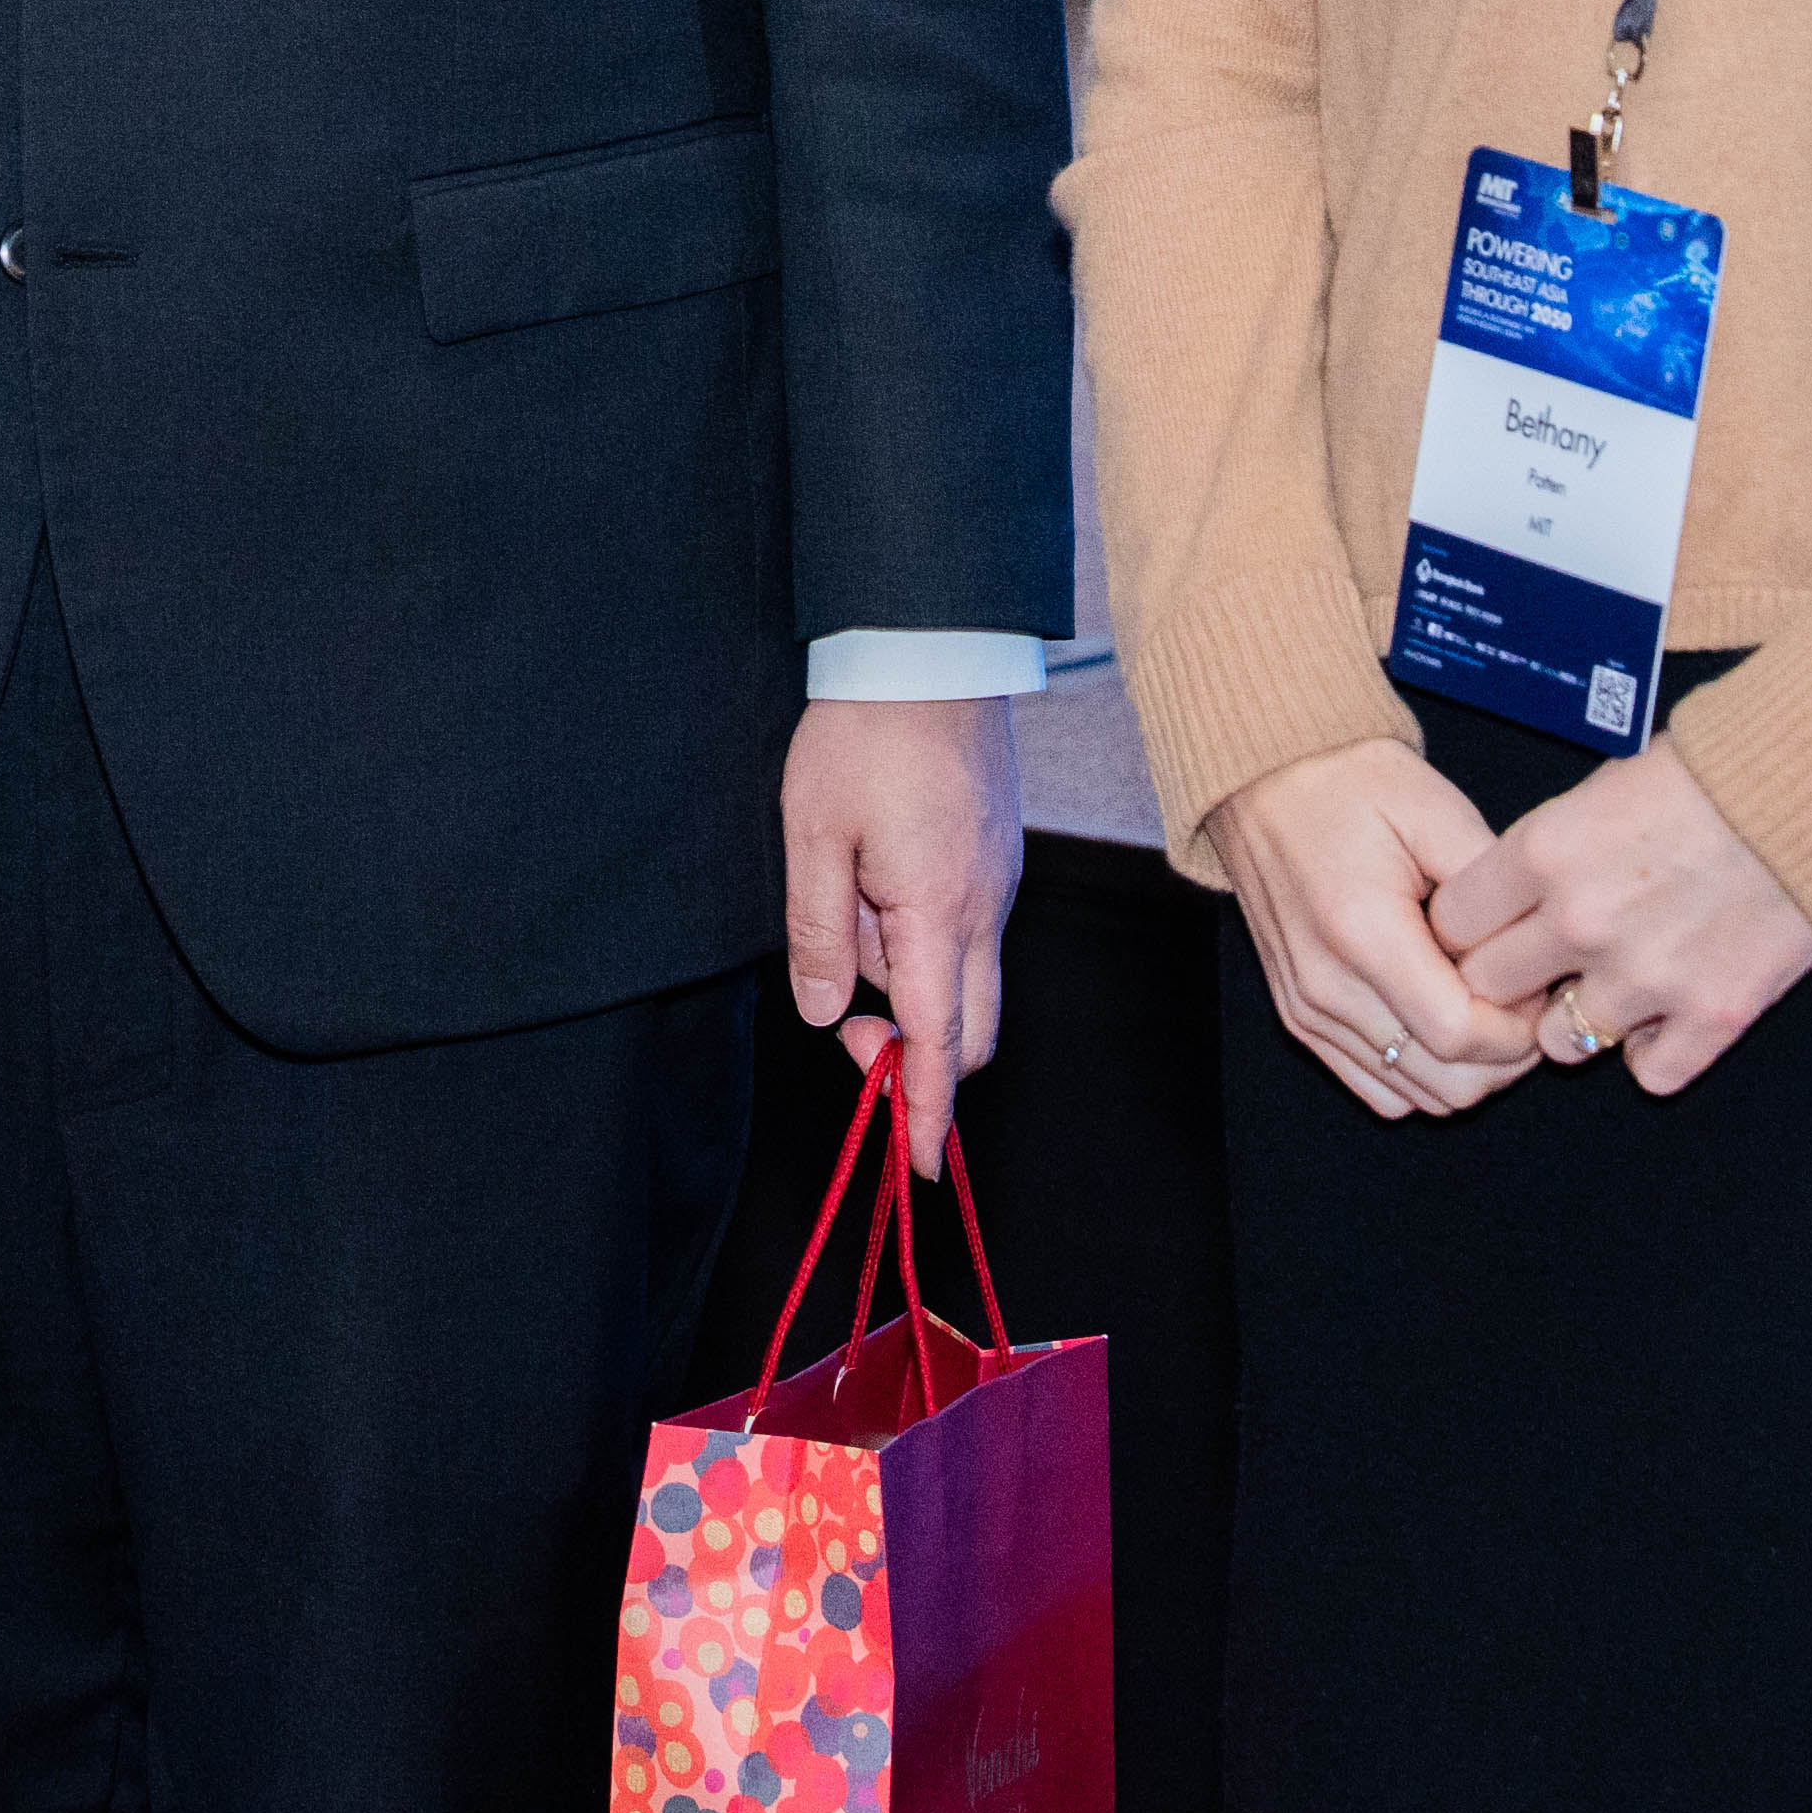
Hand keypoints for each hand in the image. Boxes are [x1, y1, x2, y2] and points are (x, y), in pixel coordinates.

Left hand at [783, 694, 1022, 1174]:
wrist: (929, 645)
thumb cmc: (865, 732)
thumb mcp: (813, 834)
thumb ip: (820, 933)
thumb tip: (830, 1014)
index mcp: (939, 913)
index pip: (941, 1043)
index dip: (925, 1111)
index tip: (917, 1166)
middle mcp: (985, 908)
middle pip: (968, 1028)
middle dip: (914, 1051)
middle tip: (850, 1022)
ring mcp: (999, 881)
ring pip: (962, 974)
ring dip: (907, 976)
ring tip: (848, 891)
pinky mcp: (996, 856)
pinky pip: (965, 927)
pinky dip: (920, 934)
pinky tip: (876, 875)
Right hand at [1215, 739, 1548, 1116]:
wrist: (1266, 779)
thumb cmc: (1354, 785)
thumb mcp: (1437, 812)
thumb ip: (1491, 894)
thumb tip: (1530, 966)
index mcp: (1361, 931)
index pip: (1459, 1034)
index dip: (1519, 1028)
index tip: (1537, 985)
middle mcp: (1326, 987)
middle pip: (1446, 1083)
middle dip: (1506, 1057)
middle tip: (1524, 1000)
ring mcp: (1308, 1012)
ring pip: (1418, 1097)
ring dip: (1469, 1070)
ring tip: (1487, 1008)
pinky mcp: (1301, 1020)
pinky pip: (1379, 1091)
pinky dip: (1424, 1075)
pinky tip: (1442, 1024)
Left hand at [1429, 739, 1811, 1098]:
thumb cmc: (1708, 775)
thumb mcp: (1598, 789)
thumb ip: (1544, 853)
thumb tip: (1508, 903)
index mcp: (1544, 852)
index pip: (1451, 922)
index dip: (1463, 928)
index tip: (1483, 929)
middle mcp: (1582, 922)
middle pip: (1488, 988)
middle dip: (1504, 978)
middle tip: (1533, 965)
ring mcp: (1647, 977)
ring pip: (1559, 1041)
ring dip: (1575, 1017)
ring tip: (1607, 984)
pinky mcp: (1713, 1016)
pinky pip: (1648, 1072)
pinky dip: (1653, 1049)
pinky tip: (1665, 1015)